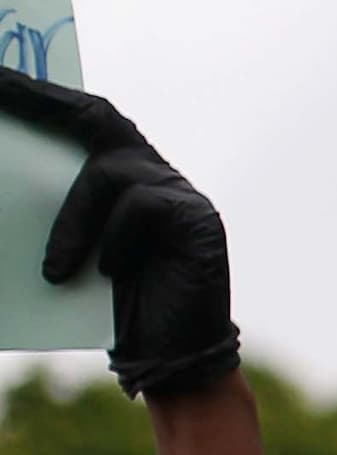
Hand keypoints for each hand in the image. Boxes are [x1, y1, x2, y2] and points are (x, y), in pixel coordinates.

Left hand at [2, 71, 237, 397]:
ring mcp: (181, 194)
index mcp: (123, 177)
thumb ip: (58, 214)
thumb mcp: (72, 251)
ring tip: (53, 270)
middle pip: (98, 118)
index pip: (78, 120)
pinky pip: (142, 206)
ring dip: (72, 219)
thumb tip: (7, 183)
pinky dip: (115, 238)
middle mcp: (154, 174)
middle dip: (44, 101)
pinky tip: (110, 272)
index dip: (37, 96)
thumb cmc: (117, 308)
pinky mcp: (199, 220)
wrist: (174, 358)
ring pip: (111, 172)